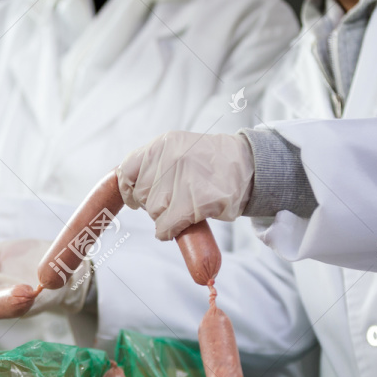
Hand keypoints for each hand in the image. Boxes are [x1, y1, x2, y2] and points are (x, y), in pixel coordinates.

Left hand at [116, 131, 253, 240]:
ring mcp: (184, 179)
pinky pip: (167, 225)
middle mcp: (170, 158)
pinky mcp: (196, 201)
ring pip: (154, 212)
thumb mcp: (180, 149)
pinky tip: (180, 227)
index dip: (127, 189)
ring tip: (185, 208)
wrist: (249, 165)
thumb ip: (155, 163)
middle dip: (154, 204)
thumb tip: (129, 189)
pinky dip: (169, 231)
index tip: (134, 200)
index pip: (127, 169)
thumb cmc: (211, 163)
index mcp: (162, 144)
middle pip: (142, 194)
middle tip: (175, 201)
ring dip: (165, 217)